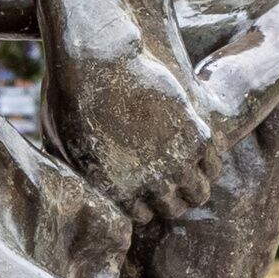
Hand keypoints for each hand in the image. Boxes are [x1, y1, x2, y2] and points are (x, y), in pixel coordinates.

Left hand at [48, 39, 222, 226]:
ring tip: (191, 169)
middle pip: (175, 209)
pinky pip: (214, 162)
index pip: (144, 216)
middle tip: (172, 182)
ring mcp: (177, 161)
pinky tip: (201, 149)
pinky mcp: (197, 134)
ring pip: (200, 192)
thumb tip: (77, 186)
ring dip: (196, 184)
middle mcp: (151, 185)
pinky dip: (210, 160)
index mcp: (117, 193)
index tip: (146, 188)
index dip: (146, 202)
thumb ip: (81, 173)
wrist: (99, 61)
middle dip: (172, 198)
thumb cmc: (73, 98)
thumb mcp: (64, 146)